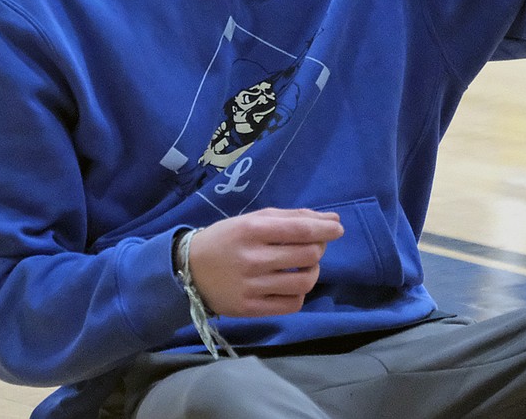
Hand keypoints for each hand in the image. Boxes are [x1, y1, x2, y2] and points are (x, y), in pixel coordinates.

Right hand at [187, 208, 343, 317]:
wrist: (188, 269)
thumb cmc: (227, 238)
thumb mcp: (254, 219)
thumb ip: (293, 217)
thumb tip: (332, 219)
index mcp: (253, 230)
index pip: (301, 229)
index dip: (326, 229)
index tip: (337, 228)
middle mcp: (253, 258)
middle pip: (308, 255)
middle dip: (319, 247)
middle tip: (313, 246)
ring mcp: (251, 286)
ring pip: (304, 281)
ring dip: (313, 271)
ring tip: (303, 266)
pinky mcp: (250, 309)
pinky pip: (292, 304)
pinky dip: (299, 293)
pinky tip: (291, 285)